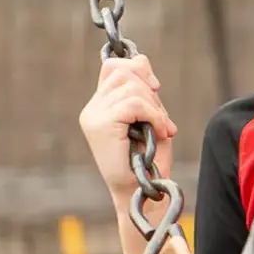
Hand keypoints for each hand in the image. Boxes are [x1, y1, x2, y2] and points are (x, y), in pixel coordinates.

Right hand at [78, 54, 177, 200]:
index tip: (156, 88)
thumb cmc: (149, 161)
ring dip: (155, 107)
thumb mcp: (150, 118)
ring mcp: (94, 116)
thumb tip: (141, 60)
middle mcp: (92, 109)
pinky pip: (134, 104)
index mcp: (100, 107)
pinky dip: (155, 116)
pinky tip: (161, 133)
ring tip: (161, 130)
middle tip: (161, 119)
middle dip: (151, 91)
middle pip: (124, 71)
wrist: (143, 192)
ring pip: (131, 86)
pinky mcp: (101, 125)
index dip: (138, 68)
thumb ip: (144, 91)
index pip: (113, 67)